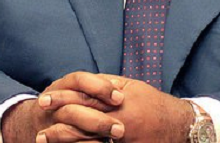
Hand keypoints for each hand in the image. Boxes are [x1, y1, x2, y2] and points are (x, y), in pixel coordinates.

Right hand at [1, 71, 125, 142]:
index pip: (79, 81)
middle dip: (98, 121)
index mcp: (62, 86)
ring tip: (109, 142)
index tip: (119, 98)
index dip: (100, 87)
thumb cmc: (67, 102)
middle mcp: (52, 104)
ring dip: (89, 138)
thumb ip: (96, 87)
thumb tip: (119, 87)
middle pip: (73, 110)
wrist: (36, 123)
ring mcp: (48, 125)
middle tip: (120, 130)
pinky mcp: (48, 139)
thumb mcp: (77, 89)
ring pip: (65, 131)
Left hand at [41, 74, 193, 142]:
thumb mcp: (132, 88)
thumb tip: (85, 83)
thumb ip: (108, 85)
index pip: (84, 98)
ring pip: (86, 142)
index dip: (62, 98)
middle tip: (39, 123)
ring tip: (44, 139)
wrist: (179, 127)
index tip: (44, 99)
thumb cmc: (153, 104)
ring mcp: (121, 141)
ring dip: (64, 140)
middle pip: (81, 121)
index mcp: (118, 103)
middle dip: (58, 121)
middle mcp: (117, 123)